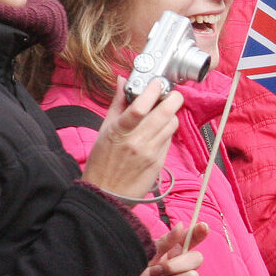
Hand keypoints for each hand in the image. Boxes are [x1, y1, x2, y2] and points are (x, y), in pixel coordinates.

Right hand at [82, 78, 182, 198]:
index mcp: (119, 132)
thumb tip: (123, 81)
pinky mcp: (160, 162)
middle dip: (173, 98)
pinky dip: (167, 131)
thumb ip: (117, 104)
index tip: (156, 82)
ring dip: (171, 114)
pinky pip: (169, 139)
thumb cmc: (102, 161)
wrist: (107, 194)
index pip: (140, 108)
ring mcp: (151, 152)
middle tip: (171, 93)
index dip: (152, 91)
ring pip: (172, 125)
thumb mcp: (104, 130)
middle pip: (165, 114)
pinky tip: (158, 131)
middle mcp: (137, 142)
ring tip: (163, 111)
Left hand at [137, 223, 207, 275]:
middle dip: (177, 264)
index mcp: (174, 255)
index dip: (199, 233)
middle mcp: (183, 269)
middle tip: (160, 269)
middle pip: (197, 259)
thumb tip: (180, 226)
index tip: (203, 226)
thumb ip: (164, 243)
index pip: (191, 241)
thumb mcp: (147, 257)